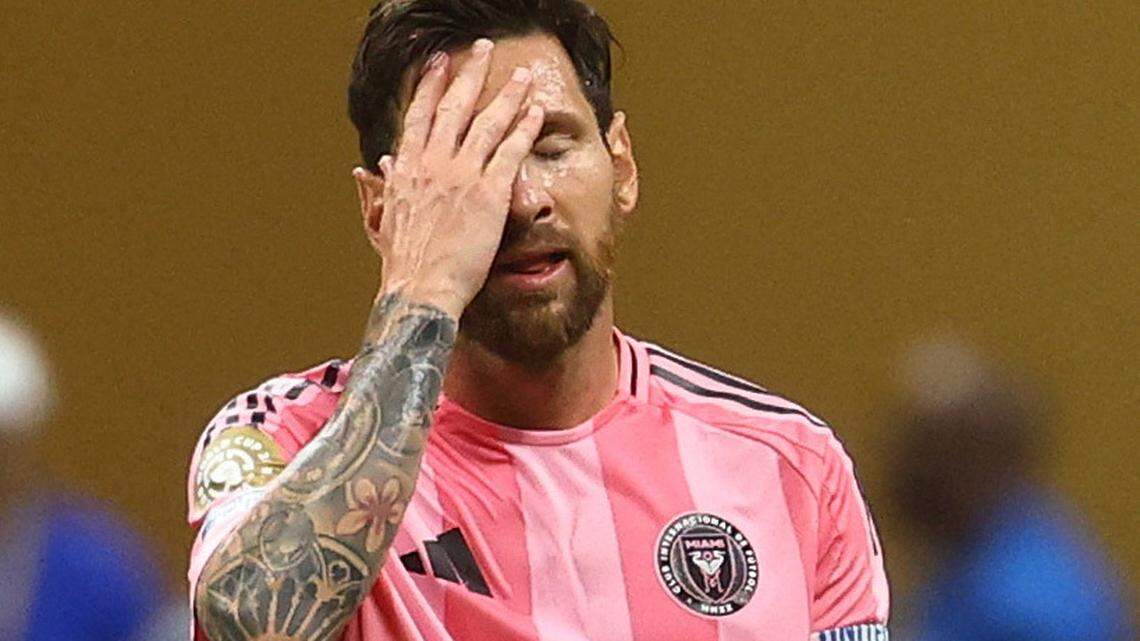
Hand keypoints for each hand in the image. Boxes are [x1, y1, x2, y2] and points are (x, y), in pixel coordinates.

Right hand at [353, 39, 544, 318]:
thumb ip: (381, 189)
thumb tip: (373, 168)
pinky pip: (511, 151)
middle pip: (455, 107)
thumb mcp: (384, 219)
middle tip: (482, 50)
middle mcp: (433, 164)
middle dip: (470, 74)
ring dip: (506, 93)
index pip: (419, 115)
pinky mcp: (488, 193)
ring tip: (521, 75)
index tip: (438, 63)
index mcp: (407, 168)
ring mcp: (462, 176)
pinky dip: (524, 127)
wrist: (421, 288)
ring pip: (487, 122)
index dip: (430, 86)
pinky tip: (534, 110)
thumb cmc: (403, 263)